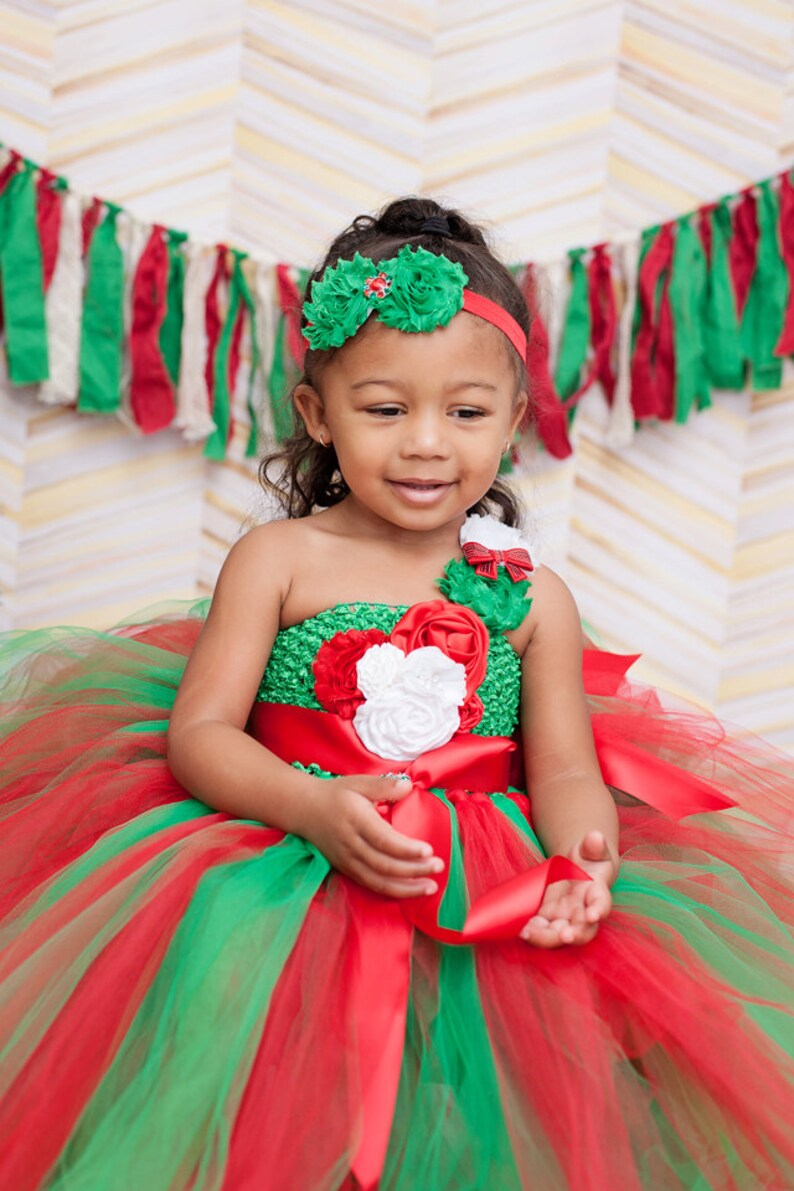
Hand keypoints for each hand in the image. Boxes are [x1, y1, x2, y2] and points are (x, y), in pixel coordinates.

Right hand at [304, 774, 444, 898]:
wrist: (303, 809)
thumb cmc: (336, 794)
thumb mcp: (359, 783)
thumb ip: (384, 786)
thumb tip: (409, 787)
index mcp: (356, 820)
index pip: (384, 840)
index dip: (407, 849)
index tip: (429, 850)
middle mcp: (351, 845)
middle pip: (384, 864)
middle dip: (414, 870)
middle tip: (439, 868)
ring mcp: (347, 860)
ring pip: (378, 881)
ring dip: (406, 888)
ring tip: (430, 887)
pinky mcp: (346, 869)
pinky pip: (370, 885)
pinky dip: (392, 891)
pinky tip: (411, 890)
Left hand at [519, 830, 616, 947]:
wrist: (578, 868)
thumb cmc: (589, 858)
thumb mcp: (592, 848)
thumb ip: (594, 845)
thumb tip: (595, 837)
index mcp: (597, 893)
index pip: (602, 904)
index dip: (599, 911)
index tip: (592, 916)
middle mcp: (584, 911)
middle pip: (582, 930)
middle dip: (573, 935)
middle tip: (563, 936)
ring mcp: (567, 918)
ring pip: (559, 935)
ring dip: (545, 937)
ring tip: (528, 933)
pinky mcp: (549, 918)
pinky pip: (541, 929)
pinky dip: (533, 932)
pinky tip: (520, 930)